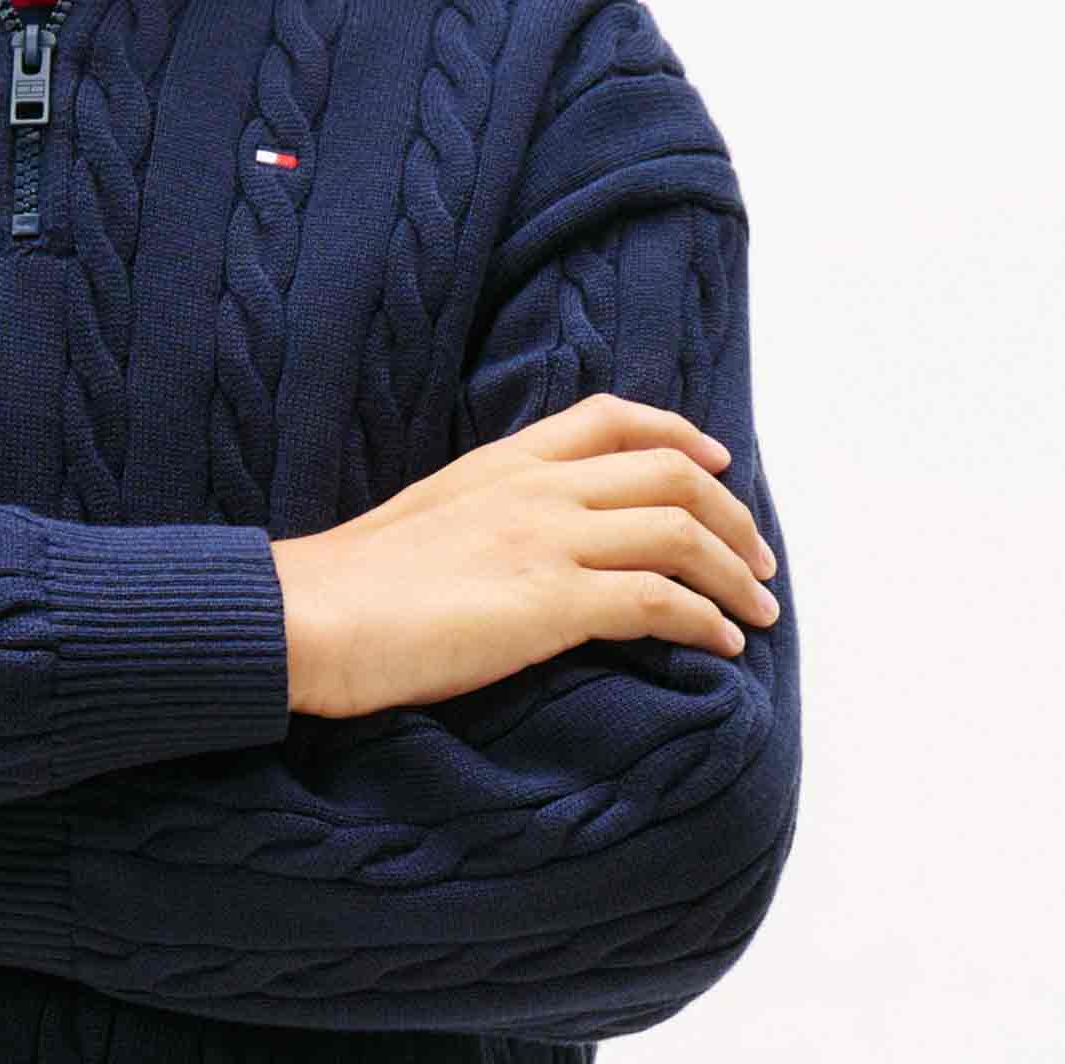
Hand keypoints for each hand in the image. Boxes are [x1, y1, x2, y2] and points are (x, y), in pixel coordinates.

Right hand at [269, 393, 781, 720]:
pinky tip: (721, 645)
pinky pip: (659, 602)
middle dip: (733, 517)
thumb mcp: (427, 520)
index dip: (681, 435)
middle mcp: (538, 488)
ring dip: (736, 574)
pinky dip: (705, 620)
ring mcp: (548, 540)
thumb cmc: (345, 587)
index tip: (718, 463)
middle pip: (673, 474)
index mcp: (504, 462)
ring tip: (758, 610)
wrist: (305, 615)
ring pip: (682, 534)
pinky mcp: (551, 603)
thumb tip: (517, 551)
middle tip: (759, 561)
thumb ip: (485, 516)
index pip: (612, 418)